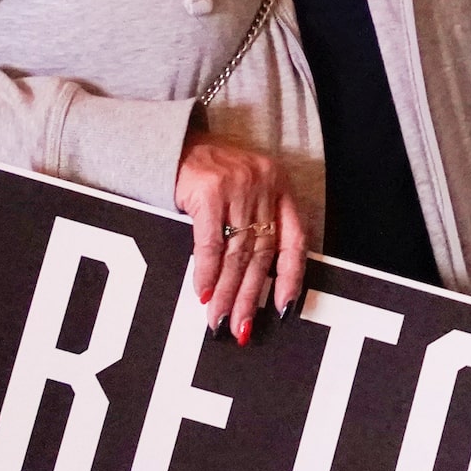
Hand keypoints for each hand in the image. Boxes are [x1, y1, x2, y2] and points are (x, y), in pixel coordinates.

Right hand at [174, 130, 305, 341]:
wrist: (175, 142)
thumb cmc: (212, 172)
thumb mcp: (246, 191)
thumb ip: (257, 223)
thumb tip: (253, 280)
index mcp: (281, 188)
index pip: (295, 240)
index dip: (291, 278)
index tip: (282, 310)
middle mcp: (265, 186)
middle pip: (262, 254)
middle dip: (250, 296)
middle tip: (241, 328)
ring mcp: (239, 187)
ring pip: (237, 253)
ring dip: (227, 292)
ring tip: (219, 318)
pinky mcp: (209, 191)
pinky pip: (210, 243)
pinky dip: (206, 272)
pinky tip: (203, 292)